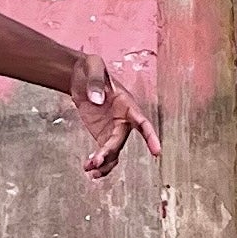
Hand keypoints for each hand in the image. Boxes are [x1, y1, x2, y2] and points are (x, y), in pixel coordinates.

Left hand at [69, 52, 160, 179]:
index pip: (143, 122)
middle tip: (97, 161)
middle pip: (121, 141)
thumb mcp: (94, 67)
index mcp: (127, 104)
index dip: (151, 137)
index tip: (157, 151)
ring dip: (105, 164)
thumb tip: (97, 100)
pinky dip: (98, 163)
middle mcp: (124, 120)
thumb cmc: (92, 69)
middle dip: (110, 153)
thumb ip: (96, 82)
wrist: (80, 76)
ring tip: (90, 170)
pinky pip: (104, 153)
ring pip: (114, 152)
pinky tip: (88, 169)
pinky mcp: (102, 136)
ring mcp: (113, 130)